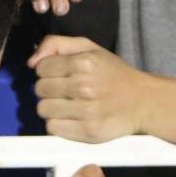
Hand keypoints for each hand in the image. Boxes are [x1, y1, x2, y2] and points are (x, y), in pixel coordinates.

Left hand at [29, 35, 150, 141]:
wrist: (144, 102)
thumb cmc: (113, 74)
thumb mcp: (89, 48)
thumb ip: (56, 44)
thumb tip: (32, 62)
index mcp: (83, 63)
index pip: (41, 68)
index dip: (48, 71)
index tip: (61, 75)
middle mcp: (84, 86)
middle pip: (40, 89)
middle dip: (49, 89)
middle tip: (66, 91)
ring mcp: (86, 111)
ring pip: (43, 109)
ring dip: (52, 108)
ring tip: (68, 105)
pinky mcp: (88, 132)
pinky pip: (52, 128)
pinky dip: (58, 124)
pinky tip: (72, 118)